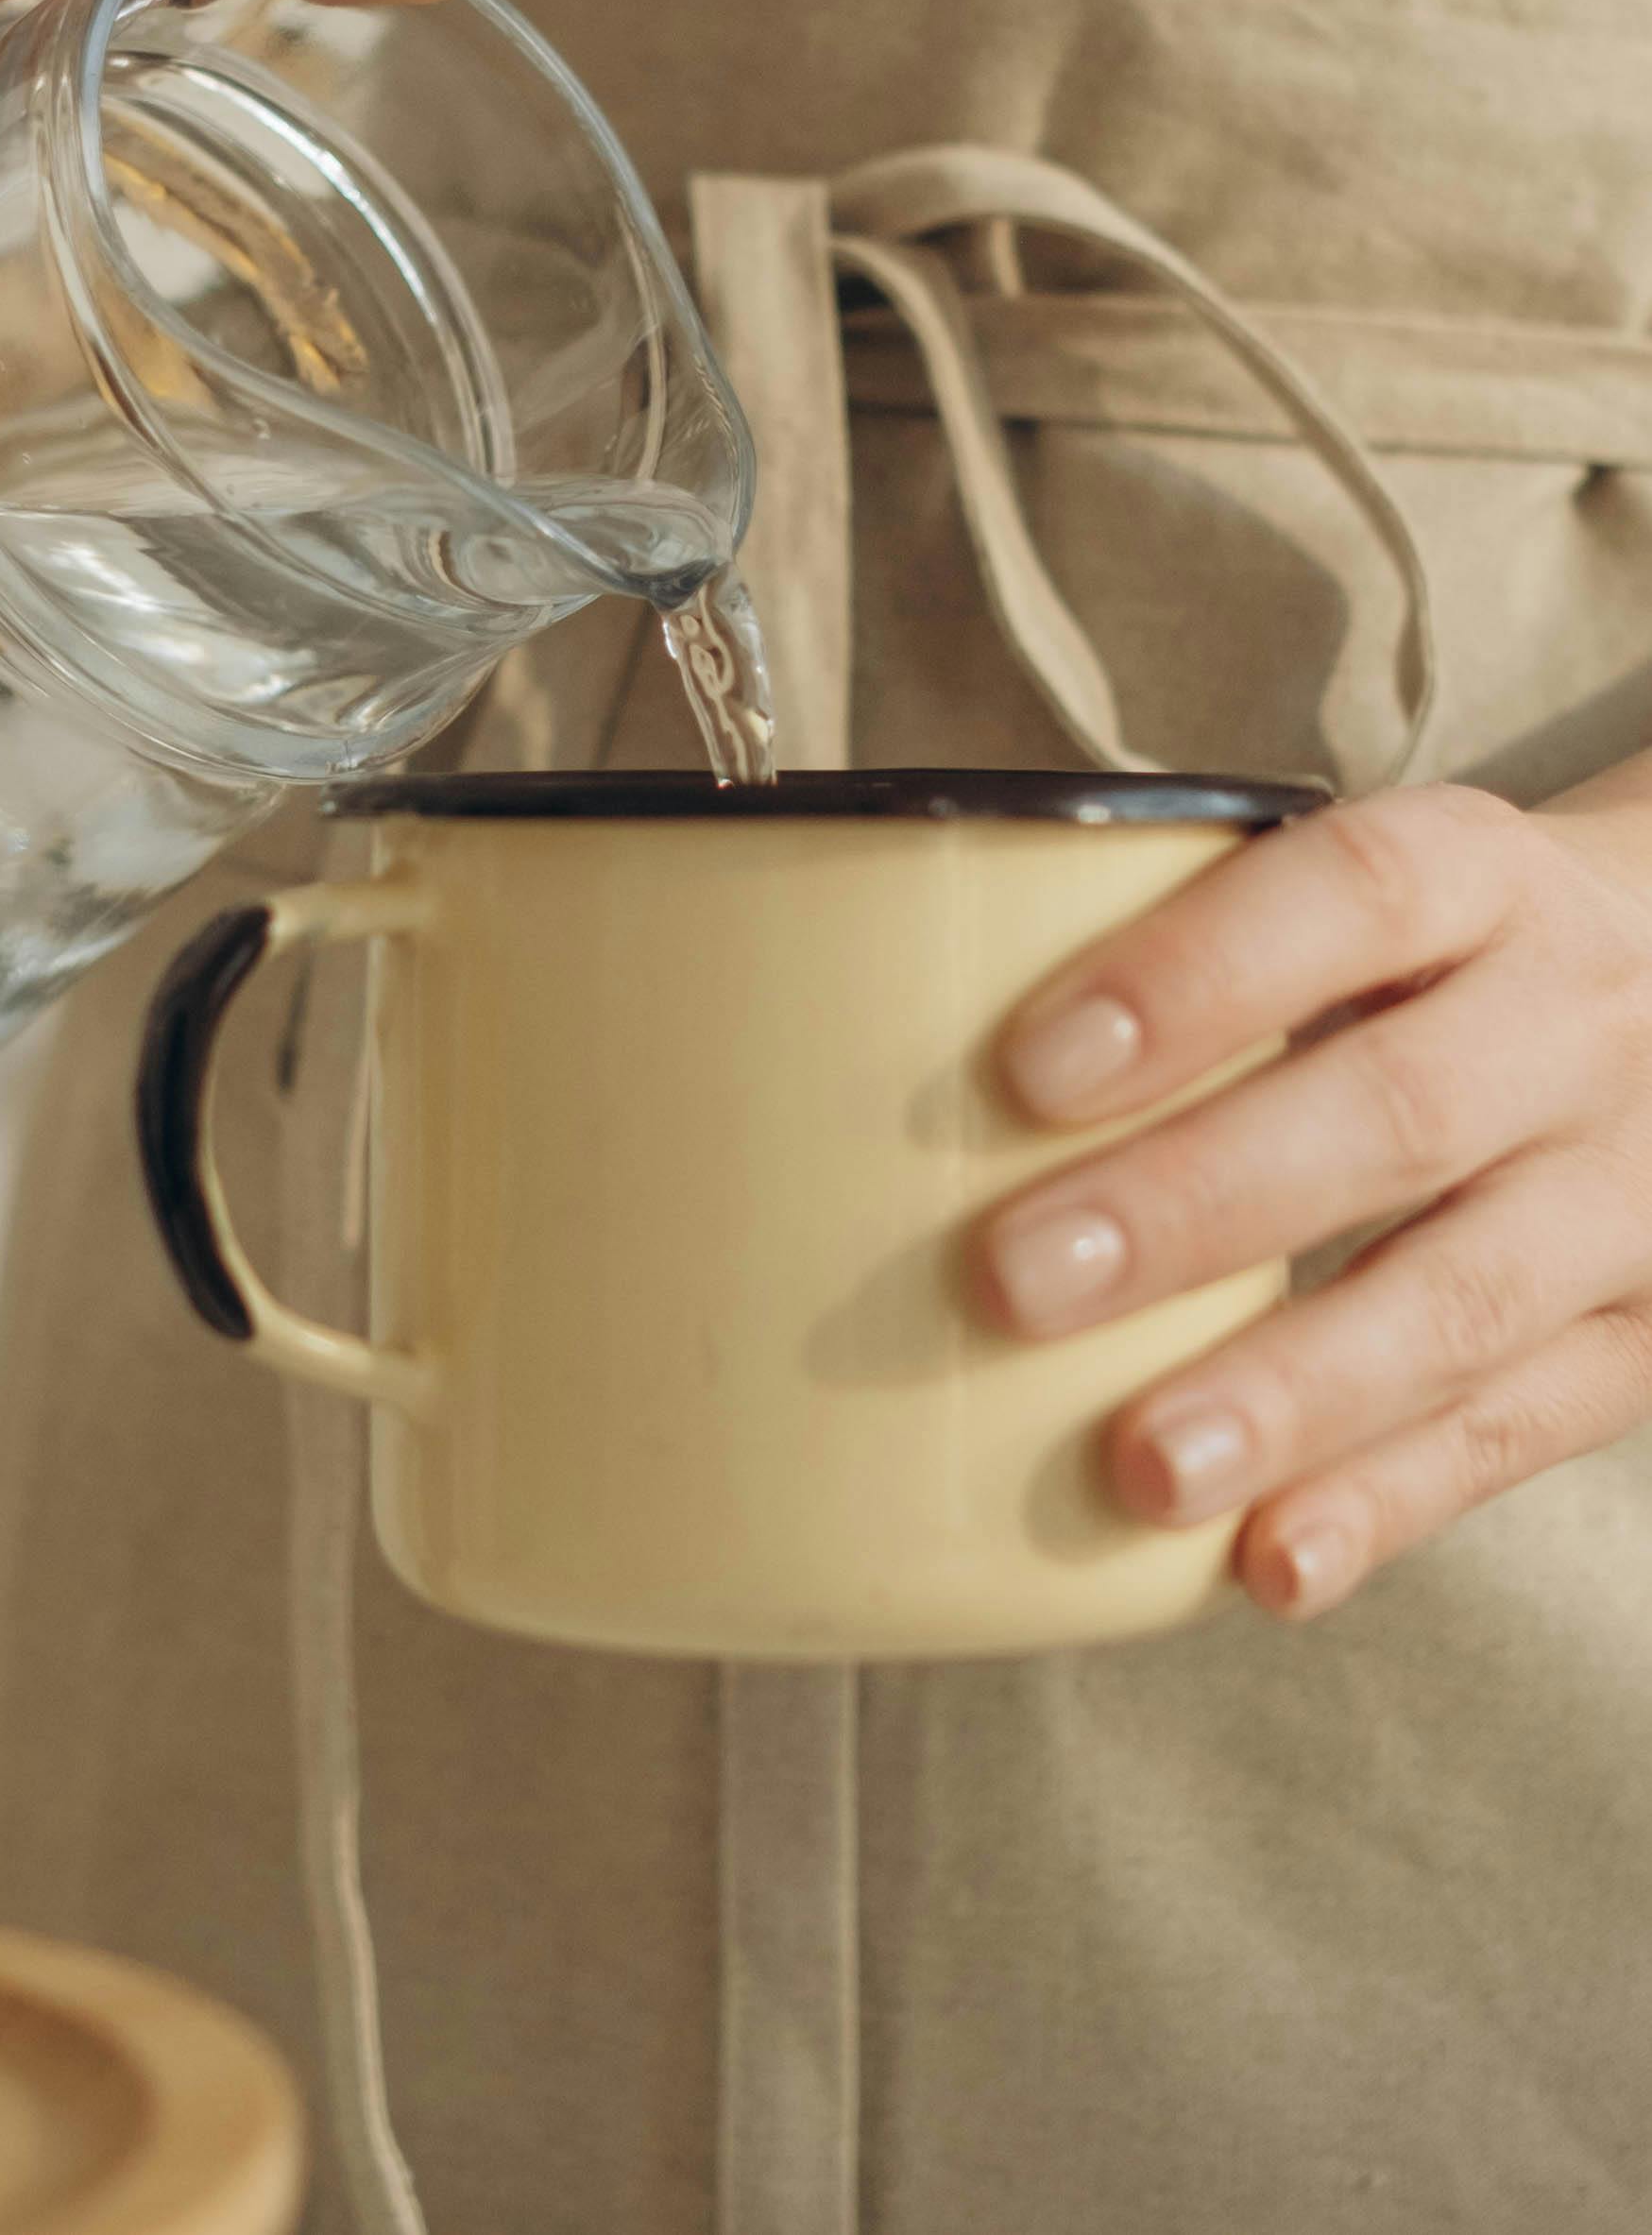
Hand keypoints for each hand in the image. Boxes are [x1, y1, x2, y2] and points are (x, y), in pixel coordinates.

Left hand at [974, 767, 1651, 1617]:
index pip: (1352, 896)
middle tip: (1013, 1278)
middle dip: (1196, 1204)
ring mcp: (1628, 1190)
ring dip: (1289, 1392)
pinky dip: (1385, 1505)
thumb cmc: (1426, 950)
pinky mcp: (1641, 1338)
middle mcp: (1576, 1022)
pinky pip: (1518, 1433)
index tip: (1031, 1067)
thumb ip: (1174, 932)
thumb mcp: (1350, 888)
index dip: (1195, 976)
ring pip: (1462, 1299)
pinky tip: (1263, 1564)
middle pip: (1396, 1112)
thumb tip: (867, 1017)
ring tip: (1138, 1464)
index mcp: (1481, 877)